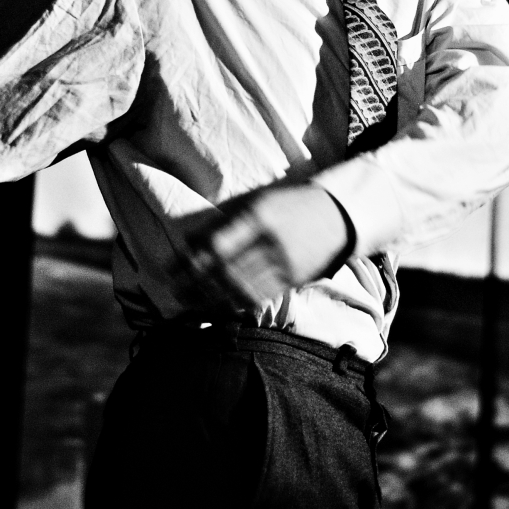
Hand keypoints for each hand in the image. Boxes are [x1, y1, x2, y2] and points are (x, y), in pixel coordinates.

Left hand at [189, 181, 353, 306]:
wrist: (338, 215)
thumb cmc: (288, 203)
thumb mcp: (256, 201)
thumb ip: (224, 221)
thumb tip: (189, 242)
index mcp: (259, 216)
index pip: (218, 246)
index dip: (192, 261)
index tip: (171, 269)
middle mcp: (271, 243)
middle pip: (226, 272)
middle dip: (196, 285)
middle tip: (174, 292)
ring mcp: (285, 265)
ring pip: (241, 289)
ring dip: (210, 300)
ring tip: (188, 304)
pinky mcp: (294, 281)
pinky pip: (259, 297)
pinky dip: (234, 304)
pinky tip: (217, 307)